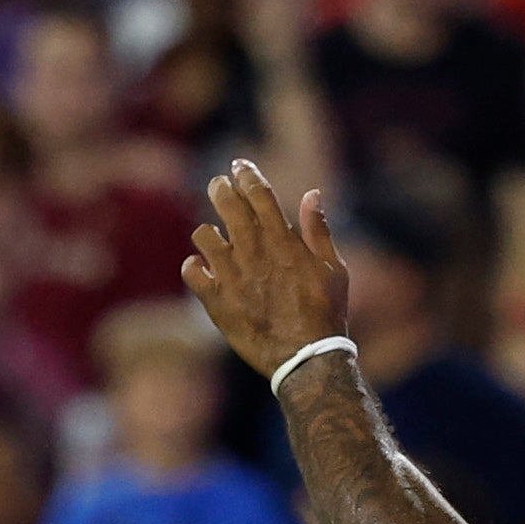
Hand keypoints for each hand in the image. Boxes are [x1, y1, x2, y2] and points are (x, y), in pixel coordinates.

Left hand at [186, 159, 352, 379]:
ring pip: (203, 235)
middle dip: (220, 188)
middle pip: (227, 204)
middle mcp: (254, 252)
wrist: (307, 358)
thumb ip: (318, 229)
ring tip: (214, 239)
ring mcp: (232, 276)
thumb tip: (312, 194)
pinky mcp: (217, 302)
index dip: (247, 174)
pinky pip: (191, 272)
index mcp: (283, 240)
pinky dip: (194, 267)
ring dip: (207, 233)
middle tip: (219, 186)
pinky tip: (202, 270)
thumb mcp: (333, 268)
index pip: (258, 193)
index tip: (239, 165)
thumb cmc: (326, 313)